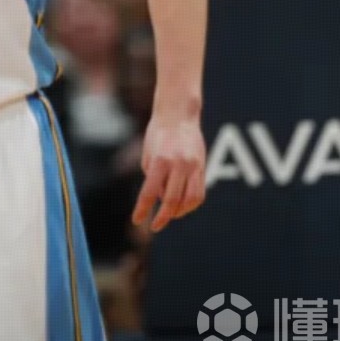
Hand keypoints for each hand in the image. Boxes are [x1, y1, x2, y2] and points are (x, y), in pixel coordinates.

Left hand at [131, 114, 206, 232]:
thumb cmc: (158, 133)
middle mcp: (178, 164)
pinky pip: (199, 192)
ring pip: (189, 200)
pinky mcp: (202, 166)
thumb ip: (153, 177)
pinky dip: (191, 204)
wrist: (178, 115)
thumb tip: (160, 198)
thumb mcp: (148, 154)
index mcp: (160, 160)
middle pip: (171, 200)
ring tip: (170, 215)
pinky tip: (183, 207)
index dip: (143, 209)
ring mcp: (193, 166)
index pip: (150, 192)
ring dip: (179, 212)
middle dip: (162, 216)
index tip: (137, 220)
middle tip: (155, 225)